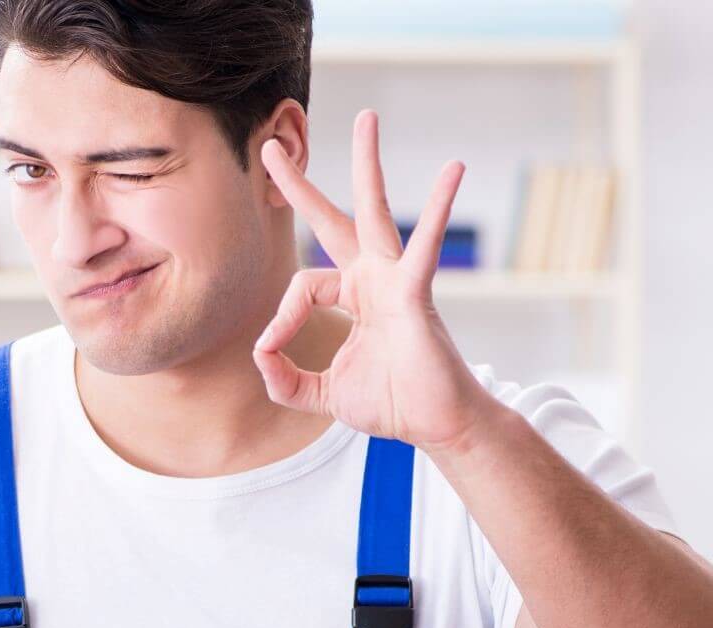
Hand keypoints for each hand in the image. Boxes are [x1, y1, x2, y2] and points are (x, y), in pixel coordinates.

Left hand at [254, 109, 501, 454]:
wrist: (436, 425)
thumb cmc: (390, 403)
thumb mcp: (320, 394)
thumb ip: (284, 380)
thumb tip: (259, 353)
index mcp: (352, 296)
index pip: (300, 286)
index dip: (279, 319)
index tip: (270, 351)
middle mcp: (372, 278)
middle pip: (332, 219)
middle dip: (302, 183)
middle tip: (272, 145)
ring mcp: (395, 280)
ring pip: (374, 212)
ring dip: (368, 164)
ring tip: (366, 118)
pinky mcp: (416, 292)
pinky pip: (424, 246)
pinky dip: (438, 208)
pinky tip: (453, 170)